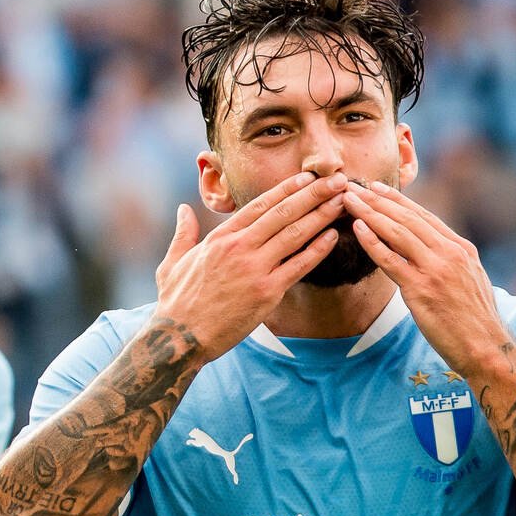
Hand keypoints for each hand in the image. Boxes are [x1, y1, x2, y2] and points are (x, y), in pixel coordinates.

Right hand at [154, 171, 349, 358]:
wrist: (180, 338)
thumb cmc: (176, 303)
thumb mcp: (172, 262)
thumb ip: (183, 234)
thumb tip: (183, 210)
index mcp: (221, 237)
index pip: (260, 204)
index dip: (287, 189)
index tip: (307, 177)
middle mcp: (239, 247)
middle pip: (284, 212)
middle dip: (314, 193)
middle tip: (338, 179)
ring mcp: (255, 269)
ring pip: (295, 234)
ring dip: (322, 215)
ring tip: (343, 201)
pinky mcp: (267, 292)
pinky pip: (299, 265)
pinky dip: (318, 249)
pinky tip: (334, 236)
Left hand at [343, 181, 506, 373]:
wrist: (486, 348)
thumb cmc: (476, 321)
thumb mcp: (470, 280)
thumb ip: (450, 262)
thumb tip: (432, 253)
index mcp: (461, 249)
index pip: (424, 216)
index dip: (398, 200)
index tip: (378, 188)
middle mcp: (450, 253)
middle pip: (408, 218)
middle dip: (378, 200)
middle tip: (354, 186)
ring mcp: (435, 270)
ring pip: (397, 232)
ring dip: (369, 213)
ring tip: (349, 200)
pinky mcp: (421, 290)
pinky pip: (390, 260)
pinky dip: (372, 242)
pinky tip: (357, 228)